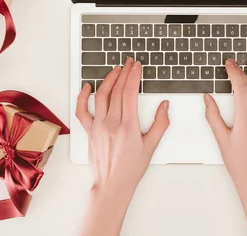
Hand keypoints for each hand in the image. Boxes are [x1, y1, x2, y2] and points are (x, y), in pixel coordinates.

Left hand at [76, 58, 169, 235]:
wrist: (112, 184)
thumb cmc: (132, 168)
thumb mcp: (152, 146)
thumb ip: (161, 123)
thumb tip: (164, 105)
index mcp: (128, 126)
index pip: (129, 93)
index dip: (133, 76)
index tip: (137, 66)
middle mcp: (111, 123)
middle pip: (116, 90)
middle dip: (124, 73)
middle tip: (129, 62)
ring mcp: (98, 126)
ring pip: (101, 96)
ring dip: (108, 80)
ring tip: (115, 70)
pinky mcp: (89, 131)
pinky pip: (82, 111)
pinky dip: (83, 97)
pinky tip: (87, 87)